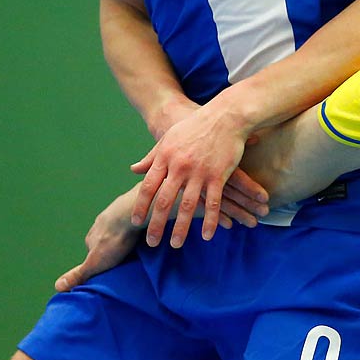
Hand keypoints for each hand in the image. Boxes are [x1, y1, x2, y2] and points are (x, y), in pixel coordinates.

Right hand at [54, 186, 148, 291]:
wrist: (132, 213)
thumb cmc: (114, 240)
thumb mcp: (95, 263)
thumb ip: (78, 275)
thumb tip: (57, 287)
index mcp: (91, 236)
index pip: (93, 252)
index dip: (101, 262)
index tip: (110, 269)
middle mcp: (101, 224)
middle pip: (106, 240)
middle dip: (114, 249)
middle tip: (126, 258)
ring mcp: (118, 213)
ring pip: (120, 229)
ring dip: (126, 237)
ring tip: (136, 247)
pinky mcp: (134, 208)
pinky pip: (134, 221)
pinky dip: (137, 228)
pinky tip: (144, 234)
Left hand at [129, 100, 269, 247]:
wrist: (225, 115)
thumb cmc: (196, 125)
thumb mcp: (169, 138)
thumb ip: (151, 156)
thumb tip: (134, 169)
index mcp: (165, 157)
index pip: (148, 187)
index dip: (141, 206)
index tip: (136, 221)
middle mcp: (179, 167)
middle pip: (164, 201)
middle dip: (156, 224)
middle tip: (152, 242)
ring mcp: (199, 172)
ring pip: (188, 206)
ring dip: (181, 228)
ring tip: (175, 244)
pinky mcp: (218, 175)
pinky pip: (213, 203)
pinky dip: (211, 220)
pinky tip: (207, 235)